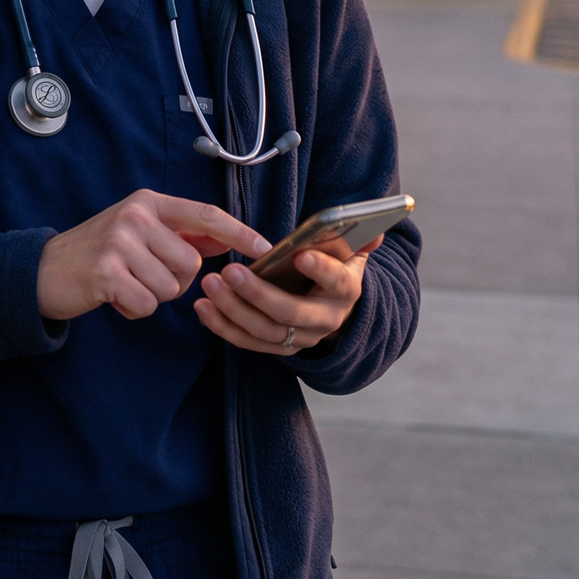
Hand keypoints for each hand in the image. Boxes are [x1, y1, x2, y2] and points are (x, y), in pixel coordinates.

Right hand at [37, 191, 270, 321]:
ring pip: (171, 288)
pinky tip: (113, 296)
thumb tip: (224, 238)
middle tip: (144, 277)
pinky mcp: (106, 271)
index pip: (205, 215)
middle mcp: (136, 215)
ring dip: (152, 296)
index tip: (266, 249)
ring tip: (125, 284)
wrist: (43, 270)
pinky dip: (134, 309)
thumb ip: (180, 234)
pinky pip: (147, 304)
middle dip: (175, 282)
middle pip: (191, 264)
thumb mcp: (139, 232)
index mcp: (149, 202)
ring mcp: (120, 242)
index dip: (239, 232)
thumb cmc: (98, 252)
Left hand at [193, 236, 382, 354]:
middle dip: (258, 294)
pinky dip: (223, 327)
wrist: (335, 308)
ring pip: (265, 331)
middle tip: (230, 271)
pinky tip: (203, 307)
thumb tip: (375, 231)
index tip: (301, 255)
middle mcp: (325, 319)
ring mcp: (301, 338)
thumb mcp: (351, 253)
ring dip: (233, 310)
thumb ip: (361, 239)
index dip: (321, 269)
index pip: (335, 280)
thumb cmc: (335, 268)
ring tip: (210, 284)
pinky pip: (247, 342)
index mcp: (346, 289)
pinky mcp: (278, 347)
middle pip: (290, 312)